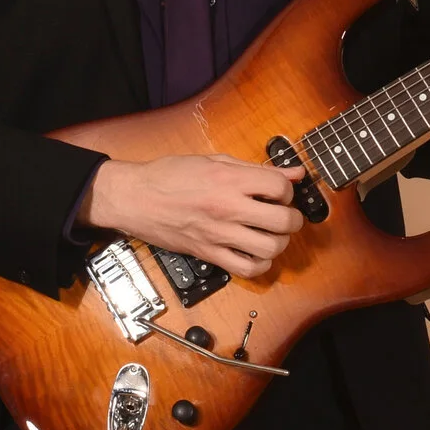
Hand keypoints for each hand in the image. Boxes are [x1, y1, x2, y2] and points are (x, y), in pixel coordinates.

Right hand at [83, 154, 303, 277]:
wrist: (134, 198)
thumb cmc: (170, 175)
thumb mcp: (214, 161)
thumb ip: (256, 168)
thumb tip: (294, 172)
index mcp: (229, 180)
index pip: (280, 187)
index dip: (287, 189)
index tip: (278, 191)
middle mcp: (227, 208)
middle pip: (283, 221)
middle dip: (293, 218)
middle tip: (285, 215)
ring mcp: (218, 234)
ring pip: (270, 248)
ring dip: (280, 243)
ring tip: (272, 234)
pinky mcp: (208, 254)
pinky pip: (247, 269)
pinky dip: (260, 264)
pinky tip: (256, 253)